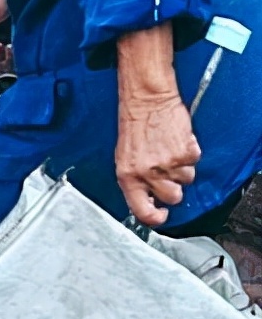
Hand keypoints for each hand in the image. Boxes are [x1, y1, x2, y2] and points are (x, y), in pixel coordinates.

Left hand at [116, 93, 200, 224]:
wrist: (147, 100)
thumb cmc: (134, 127)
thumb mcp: (124, 158)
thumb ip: (135, 181)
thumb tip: (148, 200)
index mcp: (128, 177)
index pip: (142, 211)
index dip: (155, 218)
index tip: (162, 214)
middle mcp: (148, 174)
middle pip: (173, 198)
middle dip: (173, 187)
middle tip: (165, 170)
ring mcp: (169, 164)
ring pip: (186, 180)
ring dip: (181, 169)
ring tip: (168, 151)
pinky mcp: (186, 153)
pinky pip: (194, 163)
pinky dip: (189, 154)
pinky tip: (176, 142)